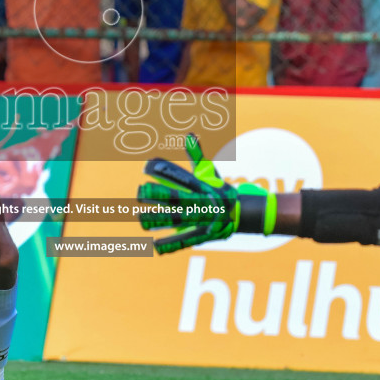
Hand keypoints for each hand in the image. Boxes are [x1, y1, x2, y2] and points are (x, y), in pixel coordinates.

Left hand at [137, 133, 270, 253]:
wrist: (240, 215)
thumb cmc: (219, 190)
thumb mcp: (210, 173)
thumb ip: (198, 155)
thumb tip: (190, 134)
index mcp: (204, 186)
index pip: (183, 177)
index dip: (165, 172)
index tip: (146, 167)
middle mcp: (204, 203)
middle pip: (179, 199)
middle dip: (160, 197)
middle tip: (140, 193)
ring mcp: (203, 220)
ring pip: (178, 221)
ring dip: (159, 220)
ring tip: (140, 219)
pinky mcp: (203, 236)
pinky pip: (185, 241)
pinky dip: (171, 245)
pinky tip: (154, 245)